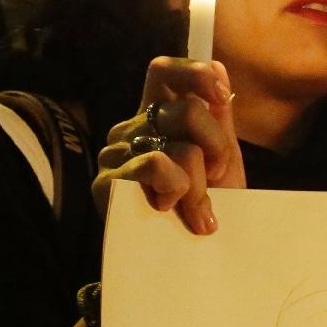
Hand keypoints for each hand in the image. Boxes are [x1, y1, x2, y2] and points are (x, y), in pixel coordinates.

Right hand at [93, 58, 242, 234]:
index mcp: (157, 117)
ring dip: (201, 185)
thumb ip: (218, 116)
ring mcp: (116, 155)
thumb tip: (217, 66)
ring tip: (199, 211)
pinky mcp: (106, 185)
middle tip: (214, 180)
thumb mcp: (220, 160)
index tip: (220, 96)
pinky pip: (155, 165)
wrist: (190, 260)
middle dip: (216, 149)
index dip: (193, 75)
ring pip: (180, 148)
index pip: (163, 73)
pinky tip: (171, 210)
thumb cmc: (206, 207)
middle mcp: (132, 128)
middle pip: (187, 112)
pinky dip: (176, 188)